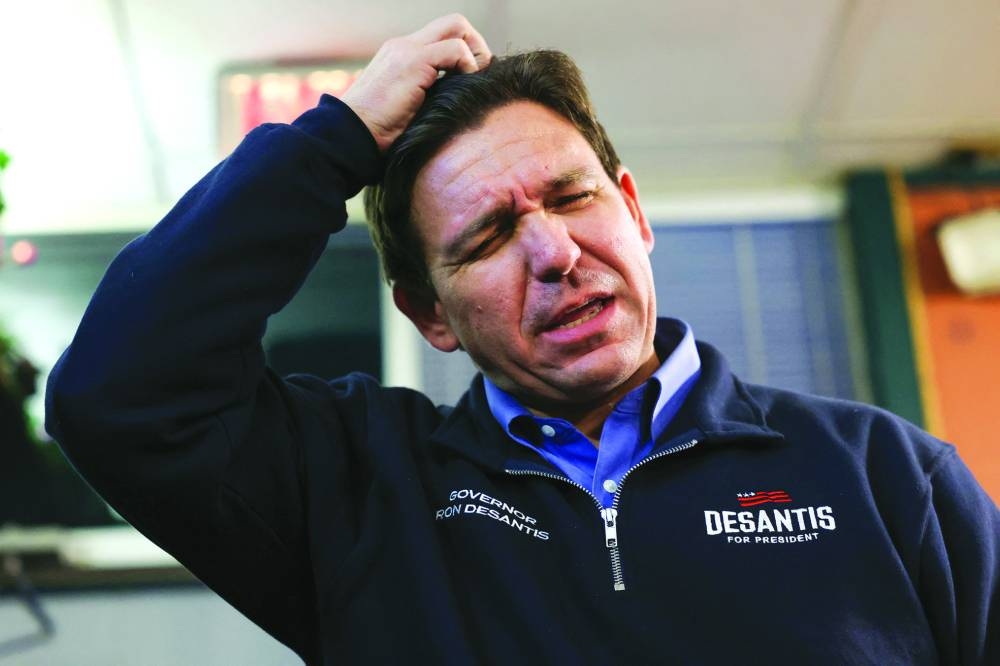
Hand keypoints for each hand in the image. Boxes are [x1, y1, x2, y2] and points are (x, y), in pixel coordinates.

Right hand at [341, 14, 491, 152]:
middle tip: (481, 73)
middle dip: (476, 44)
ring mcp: (407, 50)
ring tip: (476, 80)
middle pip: (453, 23)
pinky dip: (468, 65)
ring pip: (457, 27)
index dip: (465, 50)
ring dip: (476, 53)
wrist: (350, 134)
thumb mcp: (405, 108)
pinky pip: (456, 49)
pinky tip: (464, 87)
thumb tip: (455, 102)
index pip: (441, 36)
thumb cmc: (376, 133)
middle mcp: (404, 45)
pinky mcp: (413, 62)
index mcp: (400, 54)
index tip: (472, 77)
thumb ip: (425, 96)